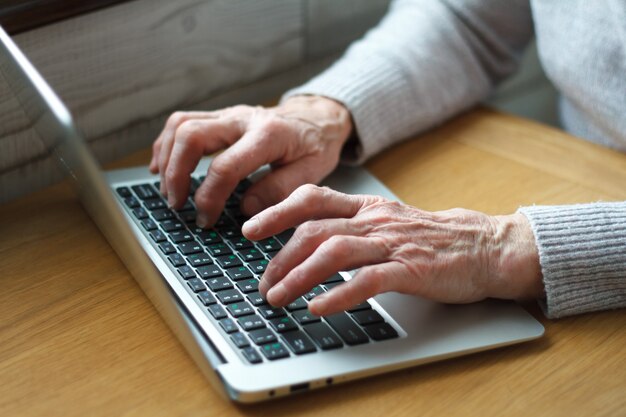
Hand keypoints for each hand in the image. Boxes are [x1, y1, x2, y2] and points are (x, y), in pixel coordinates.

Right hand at [149, 96, 352, 226]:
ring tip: (167, 190)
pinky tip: (161, 166)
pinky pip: (183, 121)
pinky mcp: (220, 116)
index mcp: (269, 135)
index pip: (226, 166)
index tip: (206, 219)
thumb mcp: (312, 173)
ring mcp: (229, 114)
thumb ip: (279, 191)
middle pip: (192, 135)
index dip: (210, 197)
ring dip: (167, 158)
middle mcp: (243, 119)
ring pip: (182, 124)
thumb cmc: (315, 147)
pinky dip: (166, 143)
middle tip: (178, 204)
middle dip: (177, 174)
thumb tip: (246, 210)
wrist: (318, 118)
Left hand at [242, 185, 543, 315]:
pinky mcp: (411, 269)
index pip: (313, 199)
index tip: (250, 227)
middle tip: (263, 283)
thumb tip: (309, 242)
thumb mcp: (387, 222)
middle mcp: (375, 220)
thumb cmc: (432, 238)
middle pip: (315, 230)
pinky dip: (339, 295)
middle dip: (280, 257)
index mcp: (367, 207)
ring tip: (278, 297)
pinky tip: (319, 308)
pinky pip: (368, 281)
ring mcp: (393, 244)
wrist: (484, 246)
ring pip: (334, 252)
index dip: (277, 211)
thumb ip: (352, 226)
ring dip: (299, 275)